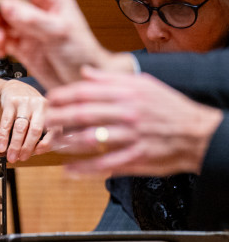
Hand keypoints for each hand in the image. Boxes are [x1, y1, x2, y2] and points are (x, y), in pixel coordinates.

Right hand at [0, 0, 132, 88]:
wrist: (81, 80)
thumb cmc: (82, 53)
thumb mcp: (59, 32)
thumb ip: (32, 19)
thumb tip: (9, 6)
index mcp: (53, 2)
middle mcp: (40, 14)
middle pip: (11, 3)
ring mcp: (30, 31)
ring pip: (5, 23)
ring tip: (0, 40)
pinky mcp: (23, 48)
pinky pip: (5, 42)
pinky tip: (1, 51)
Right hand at [0, 80, 56, 161]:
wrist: (15, 89)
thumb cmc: (30, 109)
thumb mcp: (40, 117)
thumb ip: (40, 134)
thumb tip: (33, 153)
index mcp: (52, 111)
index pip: (54, 129)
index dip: (47, 143)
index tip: (37, 152)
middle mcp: (40, 105)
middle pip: (35, 130)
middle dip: (27, 147)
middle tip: (21, 159)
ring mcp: (26, 102)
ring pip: (20, 127)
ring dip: (15, 145)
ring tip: (11, 157)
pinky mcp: (11, 102)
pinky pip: (6, 122)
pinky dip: (3, 137)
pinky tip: (1, 147)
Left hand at [45, 68, 223, 175]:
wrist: (198, 133)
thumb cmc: (169, 108)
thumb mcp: (145, 85)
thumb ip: (112, 80)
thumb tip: (85, 71)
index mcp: (129, 93)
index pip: (87, 92)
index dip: (63, 95)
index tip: (49, 98)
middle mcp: (128, 113)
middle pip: (83, 114)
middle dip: (57, 117)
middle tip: (43, 120)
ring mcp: (131, 136)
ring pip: (90, 139)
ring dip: (65, 142)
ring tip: (50, 143)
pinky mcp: (135, 157)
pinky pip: (103, 164)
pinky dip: (83, 168)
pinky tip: (68, 170)